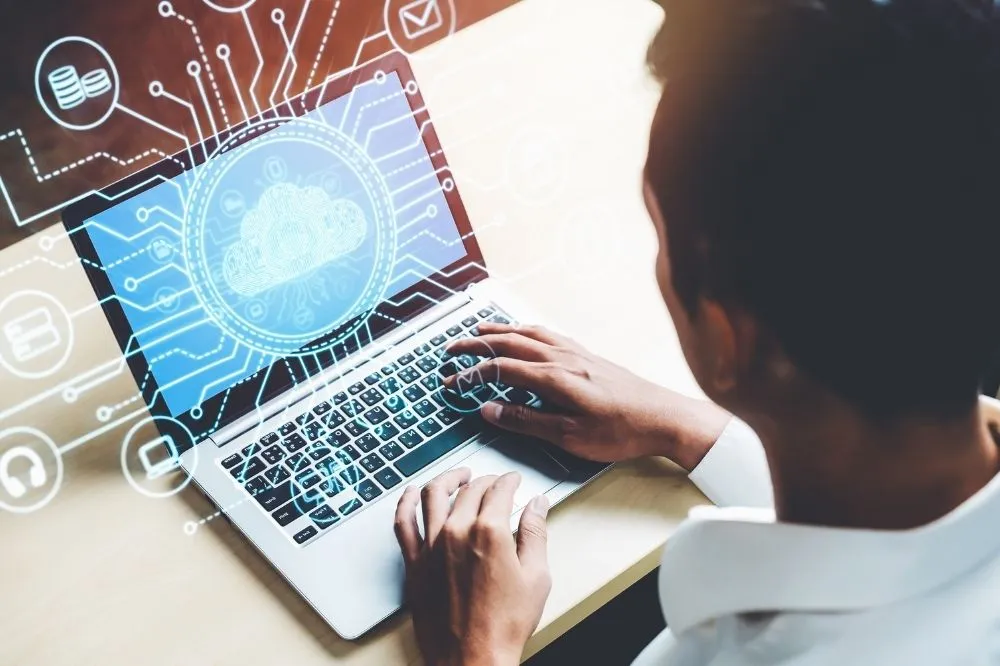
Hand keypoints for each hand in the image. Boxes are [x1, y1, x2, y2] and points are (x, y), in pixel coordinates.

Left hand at [395, 468, 551, 665]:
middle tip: (494, 483)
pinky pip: (403, 522)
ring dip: (448, 479)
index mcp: (489, 532)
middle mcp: (457, 532)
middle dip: (485, 480)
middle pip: (470, 490)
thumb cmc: (503, 625)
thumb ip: (536, 533)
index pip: (499, 490)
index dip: (509, 480)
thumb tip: (538, 506)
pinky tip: (413, 494)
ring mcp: (431, 546)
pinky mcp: (414, 563)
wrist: (472, 659)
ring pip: (433, 495)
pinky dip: (407, 502)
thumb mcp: (536, 577)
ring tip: (458, 477)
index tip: (513, 481)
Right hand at [446, 323, 730, 469]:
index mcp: (554, 379)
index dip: (472, 375)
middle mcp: (563, 359)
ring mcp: (577, 354)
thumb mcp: (569, 437)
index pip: (501, 369)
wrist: (665, 417)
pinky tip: (526, 333)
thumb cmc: (621, 432)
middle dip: (477, 343)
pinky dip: (527, 330)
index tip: (452, 383)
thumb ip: (526, 421)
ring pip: (530, 333)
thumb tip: (490, 411)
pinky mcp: (589, 355)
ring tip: (480, 330)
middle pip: (510, 343)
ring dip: (501, 330)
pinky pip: (549, 334)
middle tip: (452, 348)